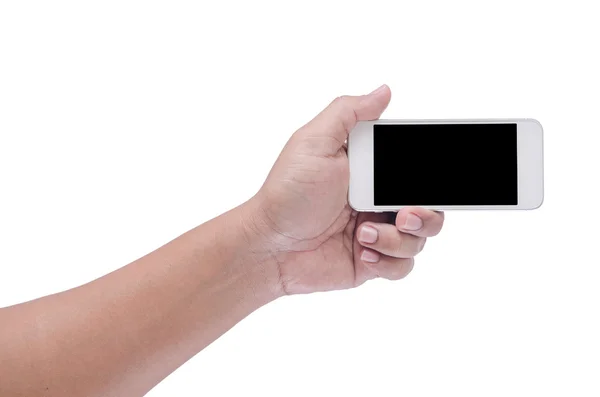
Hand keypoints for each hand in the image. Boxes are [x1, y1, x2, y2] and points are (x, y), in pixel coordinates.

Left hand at [250, 85, 443, 294]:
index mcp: (370, 171)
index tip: (428, 179)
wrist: (269, 245)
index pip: (413, 169)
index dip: (428, 175)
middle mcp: (376, 201)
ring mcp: (376, 232)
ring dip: (399, 239)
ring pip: (419, 238)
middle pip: (428, 207)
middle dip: (425, 214)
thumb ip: (349, 114)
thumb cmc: (286, 193)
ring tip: (365, 234)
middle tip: (404, 215)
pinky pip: (403, 266)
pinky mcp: (371, 262)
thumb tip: (383, 92)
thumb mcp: (314, 143)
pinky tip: (362, 252)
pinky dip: (388, 261)